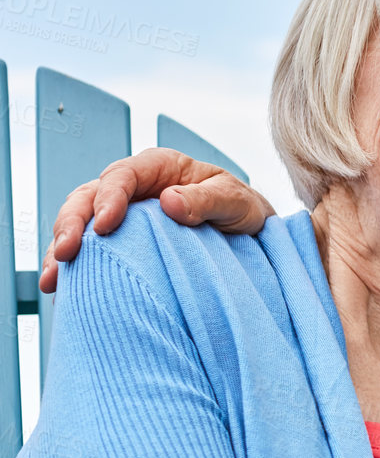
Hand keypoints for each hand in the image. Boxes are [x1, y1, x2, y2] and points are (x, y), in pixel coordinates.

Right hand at [40, 147, 274, 292]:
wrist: (248, 232)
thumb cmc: (241, 209)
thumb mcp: (235, 201)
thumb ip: (207, 200)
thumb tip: (169, 202)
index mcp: (159, 167)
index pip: (122, 175)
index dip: (108, 198)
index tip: (106, 226)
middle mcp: (133, 187)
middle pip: (87, 198)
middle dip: (71, 224)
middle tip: (66, 254)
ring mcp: (122, 213)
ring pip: (79, 224)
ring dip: (61, 249)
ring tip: (53, 279)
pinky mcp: (120, 240)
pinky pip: (91, 250)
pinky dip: (76, 268)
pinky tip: (63, 289)